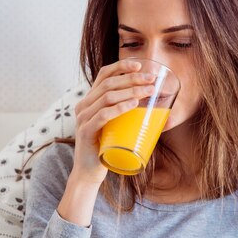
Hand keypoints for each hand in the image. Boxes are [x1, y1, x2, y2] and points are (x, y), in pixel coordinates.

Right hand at [71, 59, 156, 184]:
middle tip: (151, 80)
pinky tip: (133, 104)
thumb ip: (126, 114)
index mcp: (90, 101)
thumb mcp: (115, 126)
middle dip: (132, 78)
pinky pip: (103, 115)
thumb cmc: (106, 148)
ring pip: (107, 97)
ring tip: (149, 91)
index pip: (103, 75)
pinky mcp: (85, 132)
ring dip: (131, 91)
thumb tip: (153, 106)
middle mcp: (83, 106)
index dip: (121, 66)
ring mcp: (83, 119)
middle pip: (108, 84)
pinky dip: (119, 108)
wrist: (90, 172)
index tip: (140, 65)